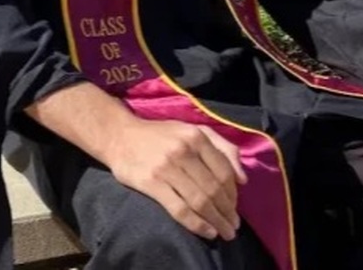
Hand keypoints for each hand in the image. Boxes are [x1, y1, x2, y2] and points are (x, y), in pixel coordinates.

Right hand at [102, 119, 246, 240]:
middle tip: (233, 227)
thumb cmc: (160, 135)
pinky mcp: (151, 183)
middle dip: (227, 212)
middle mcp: (183, 151)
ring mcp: (167, 168)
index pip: (223, 171)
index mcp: (196, 136)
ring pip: (199, 200)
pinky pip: (179, 209)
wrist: (120, 136)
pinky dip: (196, 223)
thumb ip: (222, 147)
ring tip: (224, 232)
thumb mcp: (193, 130)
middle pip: (213, 188)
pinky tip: (206, 231)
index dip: (233, 194)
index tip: (235, 209)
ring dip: (216, 220)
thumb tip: (242, 179)